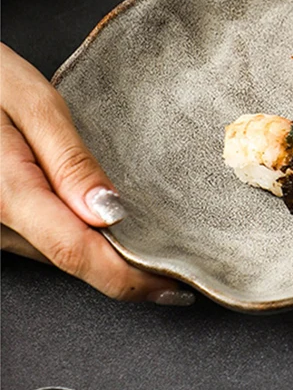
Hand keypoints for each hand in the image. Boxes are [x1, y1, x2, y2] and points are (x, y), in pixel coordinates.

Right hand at [0, 43, 193, 304]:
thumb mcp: (33, 104)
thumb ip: (70, 160)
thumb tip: (110, 212)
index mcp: (9, 195)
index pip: (78, 253)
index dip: (129, 278)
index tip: (174, 285)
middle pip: (72, 259)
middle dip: (126, 267)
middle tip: (179, 262)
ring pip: (57, 251)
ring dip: (104, 253)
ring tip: (155, 243)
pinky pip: (43, 236)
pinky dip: (79, 234)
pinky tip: (108, 220)